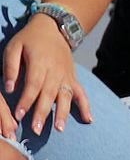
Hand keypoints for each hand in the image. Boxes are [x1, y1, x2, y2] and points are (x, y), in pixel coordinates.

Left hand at [1, 14, 91, 138]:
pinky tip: (89, 120)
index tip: (19, 115)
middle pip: (49, 95)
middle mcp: (55, 71)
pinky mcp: (73, 79)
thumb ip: (11, 67)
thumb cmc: (29, 39)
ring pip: (65, 97)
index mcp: (39, 62)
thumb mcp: (14, 47)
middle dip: (43, 113)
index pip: (33, 85)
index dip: (26, 101)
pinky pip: (81, 94)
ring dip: (63, 114)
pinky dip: (86, 107)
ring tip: (60, 130)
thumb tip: (10, 89)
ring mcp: (66, 76)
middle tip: (36, 130)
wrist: (53, 29)